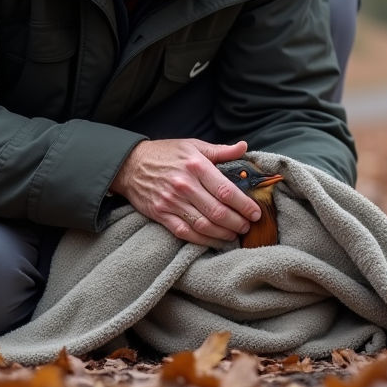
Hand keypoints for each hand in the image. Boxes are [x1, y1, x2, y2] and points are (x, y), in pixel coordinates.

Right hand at [110, 138, 262, 244]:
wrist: (130, 165)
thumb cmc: (166, 154)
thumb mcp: (193, 145)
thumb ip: (220, 150)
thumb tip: (244, 147)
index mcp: (196, 166)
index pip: (226, 190)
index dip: (244, 205)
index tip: (256, 212)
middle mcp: (185, 185)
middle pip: (217, 211)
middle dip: (237, 222)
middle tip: (248, 226)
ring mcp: (172, 202)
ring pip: (204, 225)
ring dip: (223, 233)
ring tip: (235, 234)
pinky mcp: (161, 215)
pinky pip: (186, 233)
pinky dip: (204, 240)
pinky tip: (215, 240)